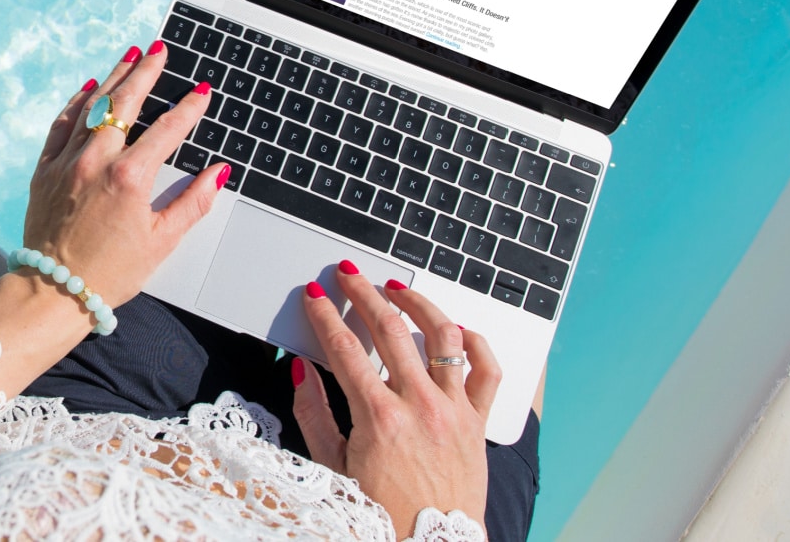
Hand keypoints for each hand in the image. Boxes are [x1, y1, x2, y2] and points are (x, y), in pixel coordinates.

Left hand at [23, 42, 225, 303]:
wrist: (52, 292)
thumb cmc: (109, 274)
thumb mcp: (161, 242)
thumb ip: (193, 203)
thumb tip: (217, 174)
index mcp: (129, 178)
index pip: (167, 130)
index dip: (189, 109)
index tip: (201, 92)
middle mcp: (96, 161)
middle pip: (125, 103)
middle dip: (146, 73)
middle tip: (159, 51)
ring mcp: (67, 163)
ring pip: (92, 107)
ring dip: (114, 78)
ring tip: (130, 56)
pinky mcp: (44, 170)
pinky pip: (61, 125)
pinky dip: (76, 104)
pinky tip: (87, 89)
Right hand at [291, 262, 499, 536]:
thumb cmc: (380, 514)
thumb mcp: (333, 466)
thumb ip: (315, 414)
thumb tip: (303, 371)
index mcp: (380, 418)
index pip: (345, 348)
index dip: (325, 314)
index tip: (315, 295)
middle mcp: (420, 406)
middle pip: (390, 329)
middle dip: (363, 293)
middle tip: (348, 274)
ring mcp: (454, 410)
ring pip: (442, 336)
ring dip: (418, 303)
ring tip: (398, 289)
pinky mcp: (478, 422)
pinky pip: (487, 371)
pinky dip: (475, 343)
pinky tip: (457, 330)